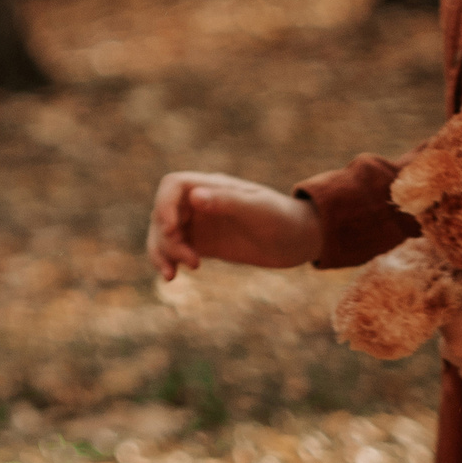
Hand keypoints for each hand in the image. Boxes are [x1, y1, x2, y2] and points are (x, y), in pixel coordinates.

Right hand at [146, 171, 324, 283]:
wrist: (300, 239)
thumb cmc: (283, 218)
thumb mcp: (258, 210)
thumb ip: (227, 201)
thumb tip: (194, 197)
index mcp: (212, 186)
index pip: (173, 186)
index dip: (164, 205)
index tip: (171, 230)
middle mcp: (200, 202)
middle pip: (164, 212)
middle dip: (166, 237)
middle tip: (190, 262)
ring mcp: (201, 223)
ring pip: (164, 233)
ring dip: (161, 251)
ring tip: (171, 276)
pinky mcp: (204, 244)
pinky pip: (176, 249)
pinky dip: (169, 260)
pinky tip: (172, 276)